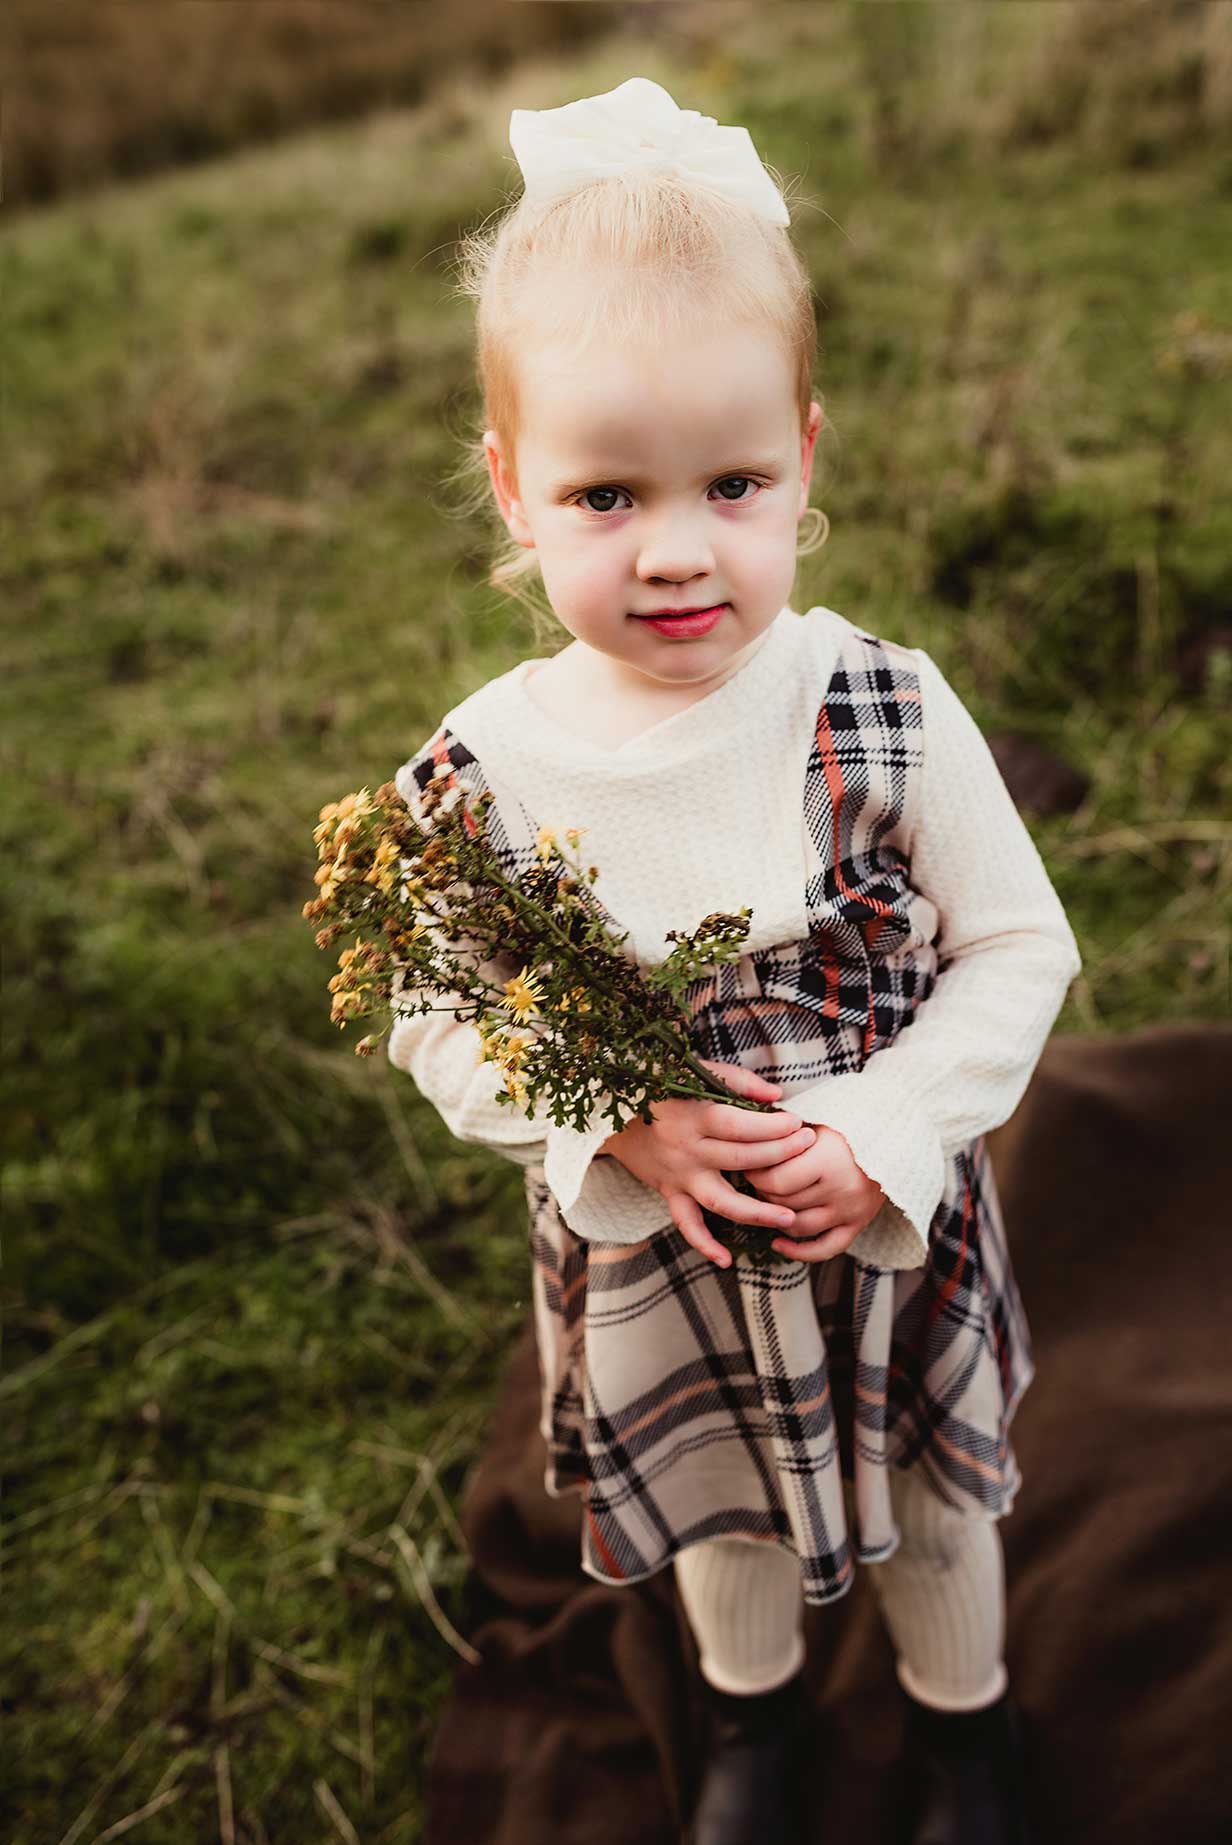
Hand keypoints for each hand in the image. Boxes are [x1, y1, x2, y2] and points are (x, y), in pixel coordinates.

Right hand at [599, 1059, 818, 1268]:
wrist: (609, 1112)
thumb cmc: (659, 1087)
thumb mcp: (693, 1072)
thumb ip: (736, 1081)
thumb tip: (775, 1095)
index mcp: (693, 1116)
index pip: (739, 1126)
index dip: (772, 1127)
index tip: (796, 1123)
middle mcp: (686, 1149)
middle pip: (740, 1159)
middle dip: (780, 1155)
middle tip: (808, 1149)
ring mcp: (679, 1175)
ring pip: (720, 1200)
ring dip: (756, 1212)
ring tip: (790, 1217)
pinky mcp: (670, 1191)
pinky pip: (686, 1224)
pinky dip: (704, 1244)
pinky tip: (726, 1260)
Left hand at [744, 1122, 885, 1262]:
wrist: (895, 1139)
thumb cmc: (848, 1124)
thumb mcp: (816, 1118)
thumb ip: (785, 1132)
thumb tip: (746, 1139)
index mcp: (828, 1160)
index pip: (776, 1181)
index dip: (755, 1176)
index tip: (748, 1165)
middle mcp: (840, 1189)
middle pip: (784, 1203)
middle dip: (763, 1191)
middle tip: (757, 1178)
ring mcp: (850, 1210)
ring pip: (797, 1226)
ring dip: (777, 1215)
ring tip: (769, 1199)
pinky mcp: (858, 1224)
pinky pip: (825, 1249)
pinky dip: (799, 1252)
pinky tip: (778, 1244)